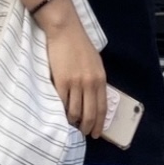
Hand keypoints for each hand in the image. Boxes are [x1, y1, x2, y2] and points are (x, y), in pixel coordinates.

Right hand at [40, 1, 107, 137]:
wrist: (65, 31)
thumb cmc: (80, 45)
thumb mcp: (95, 63)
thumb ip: (96, 80)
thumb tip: (94, 99)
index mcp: (100, 79)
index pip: (102, 107)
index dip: (99, 123)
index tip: (96, 133)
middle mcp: (90, 83)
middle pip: (90, 113)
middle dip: (87, 127)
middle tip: (83, 134)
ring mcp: (75, 83)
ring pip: (75, 111)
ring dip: (73, 121)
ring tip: (70, 125)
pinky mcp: (61, 81)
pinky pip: (62, 103)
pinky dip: (62, 112)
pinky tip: (61, 115)